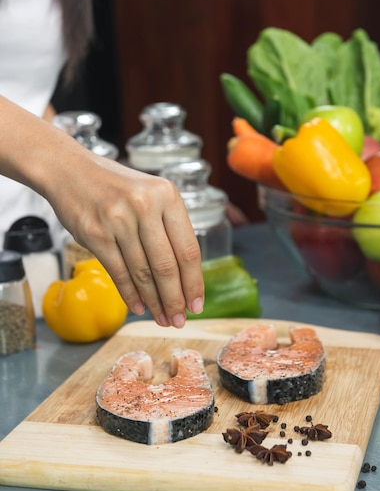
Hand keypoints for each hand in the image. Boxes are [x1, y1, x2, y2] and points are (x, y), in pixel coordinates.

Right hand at [0, 97, 203, 327]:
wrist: (71, 170)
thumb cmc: (117, 187)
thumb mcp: (151, 195)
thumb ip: (169, 227)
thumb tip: (185, 277)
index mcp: (167, 196)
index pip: (188, 249)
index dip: (194, 281)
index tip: (197, 304)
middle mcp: (145, 206)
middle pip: (167, 266)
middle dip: (175, 299)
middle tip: (179, 320)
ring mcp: (119, 220)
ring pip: (143, 272)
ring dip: (154, 302)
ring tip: (161, 319)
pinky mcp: (96, 234)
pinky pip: (118, 272)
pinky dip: (130, 294)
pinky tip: (139, 307)